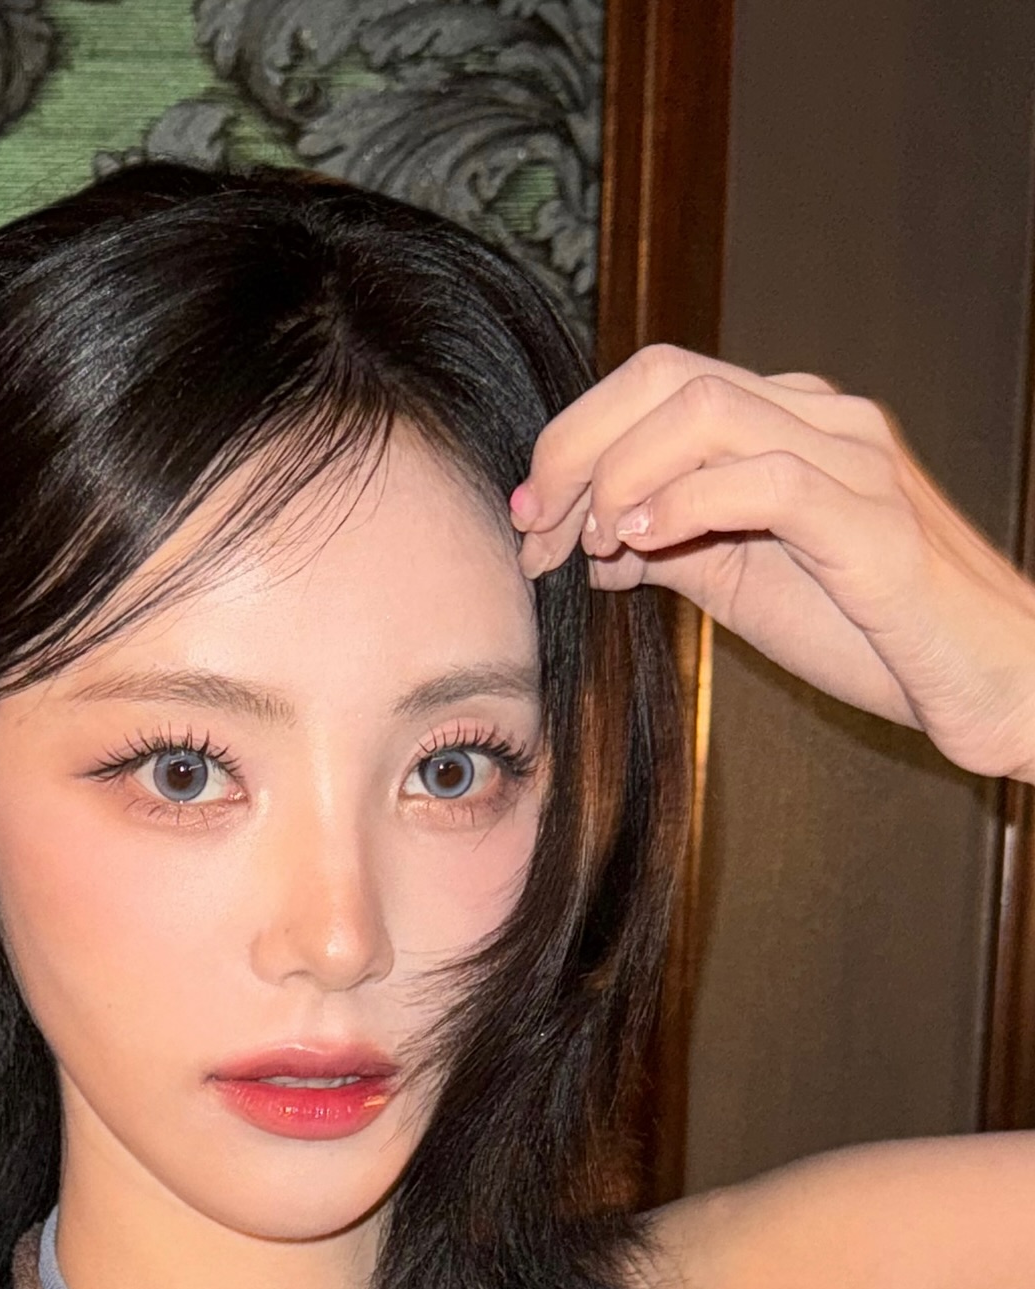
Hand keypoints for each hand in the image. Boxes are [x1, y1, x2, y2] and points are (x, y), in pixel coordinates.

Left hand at [509, 344, 1034, 781]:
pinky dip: (681, 507)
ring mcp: (853, 460)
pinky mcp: (872, 523)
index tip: (531, 522)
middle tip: (537, 530)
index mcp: (787, 422)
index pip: (655, 383)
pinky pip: (762, 479)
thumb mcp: (746, 584)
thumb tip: (590, 544)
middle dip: (574, 448)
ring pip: (703, 411)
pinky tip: (641, 546)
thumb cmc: (874, 633)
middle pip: (662, 376)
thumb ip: (671, 550)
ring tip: (592, 545)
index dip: (572, 440)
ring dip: (617, 476)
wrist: (990, 682)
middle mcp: (821, 418)